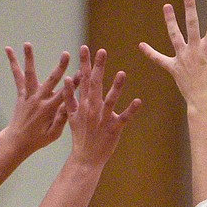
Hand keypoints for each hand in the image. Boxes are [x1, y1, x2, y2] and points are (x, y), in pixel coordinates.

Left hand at [2, 43, 73, 155]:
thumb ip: (61, 120)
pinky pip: (17, 76)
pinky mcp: (21, 94)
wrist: (17, 141)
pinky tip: (8, 49)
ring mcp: (28, 95)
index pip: (65, 95)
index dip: (75, 84)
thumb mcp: (53, 134)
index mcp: (49, 110)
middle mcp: (38, 100)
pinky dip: (14, 63)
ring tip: (27, 44)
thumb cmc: (38, 139)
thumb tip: (70, 106)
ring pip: (29, 74)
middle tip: (66, 54)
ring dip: (29, 58)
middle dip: (60, 67)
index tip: (83, 73)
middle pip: (51, 81)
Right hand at [66, 46, 141, 167]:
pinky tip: (138, 101)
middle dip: (98, 67)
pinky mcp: (114, 129)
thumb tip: (68, 79)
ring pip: (110, 100)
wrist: (85, 158)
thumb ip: (69, 97)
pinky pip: (124, 118)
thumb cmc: (80, 136)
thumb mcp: (71, 116)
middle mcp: (92, 109)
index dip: (84, 63)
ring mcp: (103, 119)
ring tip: (122, 73)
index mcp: (83, 104)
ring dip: (116, 87)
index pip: (83, 79)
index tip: (85, 48)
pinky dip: (131, 110)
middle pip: (95, 85)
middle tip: (102, 51)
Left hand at [138, 0, 206, 111]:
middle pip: (191, 24)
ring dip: (170, 20)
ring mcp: (183, 58)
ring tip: (166, 6)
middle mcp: (194, 50)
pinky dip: (151, 53)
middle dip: (190, 7)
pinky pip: (160, 60)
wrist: (205, 104)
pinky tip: (141, 45)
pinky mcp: (174, 68)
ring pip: (174, 36)